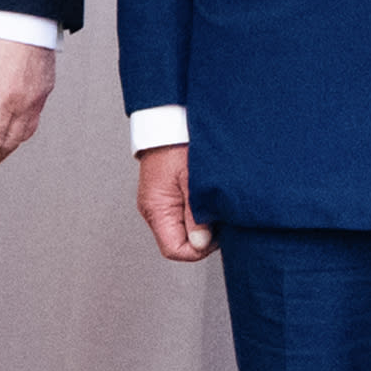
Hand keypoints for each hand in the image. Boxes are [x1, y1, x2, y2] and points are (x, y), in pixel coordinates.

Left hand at [0, 35, 55, 174]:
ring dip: (8, 148)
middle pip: (9, 144)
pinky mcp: (46, 88)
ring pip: (25, 134)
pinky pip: (35, 119)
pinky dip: (21, 131)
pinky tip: (10, 128)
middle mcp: (25, 103)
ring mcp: (39, 96)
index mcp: (4, 100)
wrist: (24, 11)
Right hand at [136, 144, 212, 261]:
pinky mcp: (165, 195)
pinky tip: (205, 199)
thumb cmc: (178, 143)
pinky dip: (196, 213)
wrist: (168, 121)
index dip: (199, 248)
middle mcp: (154, 209)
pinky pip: (181, 215)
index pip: (175, 250)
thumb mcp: (193, 181)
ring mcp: (159, 203)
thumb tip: (201, 244)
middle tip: (217, 215)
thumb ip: (197, 215)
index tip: (215, 233)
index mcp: (156, 209)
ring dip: (200, 223)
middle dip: (201, 236)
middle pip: (179, 242)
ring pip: (181, 230)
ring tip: (211, 203)